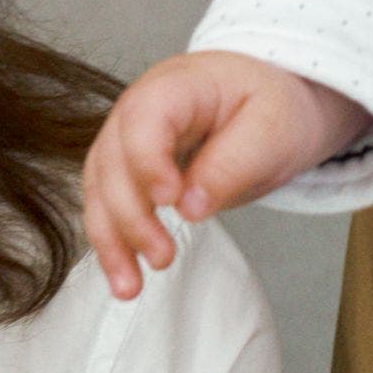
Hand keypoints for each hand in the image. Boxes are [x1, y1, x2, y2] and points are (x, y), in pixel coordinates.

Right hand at [83, 52, 369, 296]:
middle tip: (163, 256)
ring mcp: (129, 140)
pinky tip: (124, 277)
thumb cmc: (272, 104)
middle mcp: (138, 110)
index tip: (170, 200)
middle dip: (130, 214)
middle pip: (113, 161)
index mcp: (175, 86)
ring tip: (130, 286)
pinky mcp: (131, 171)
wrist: (272, 95)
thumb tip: (189, 207)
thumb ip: (231, 164)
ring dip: (111, 239)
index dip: (147, 162)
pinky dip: (114, 243)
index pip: (143, 119)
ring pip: (100, 189)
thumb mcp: (271, 130)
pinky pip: (110, 206)